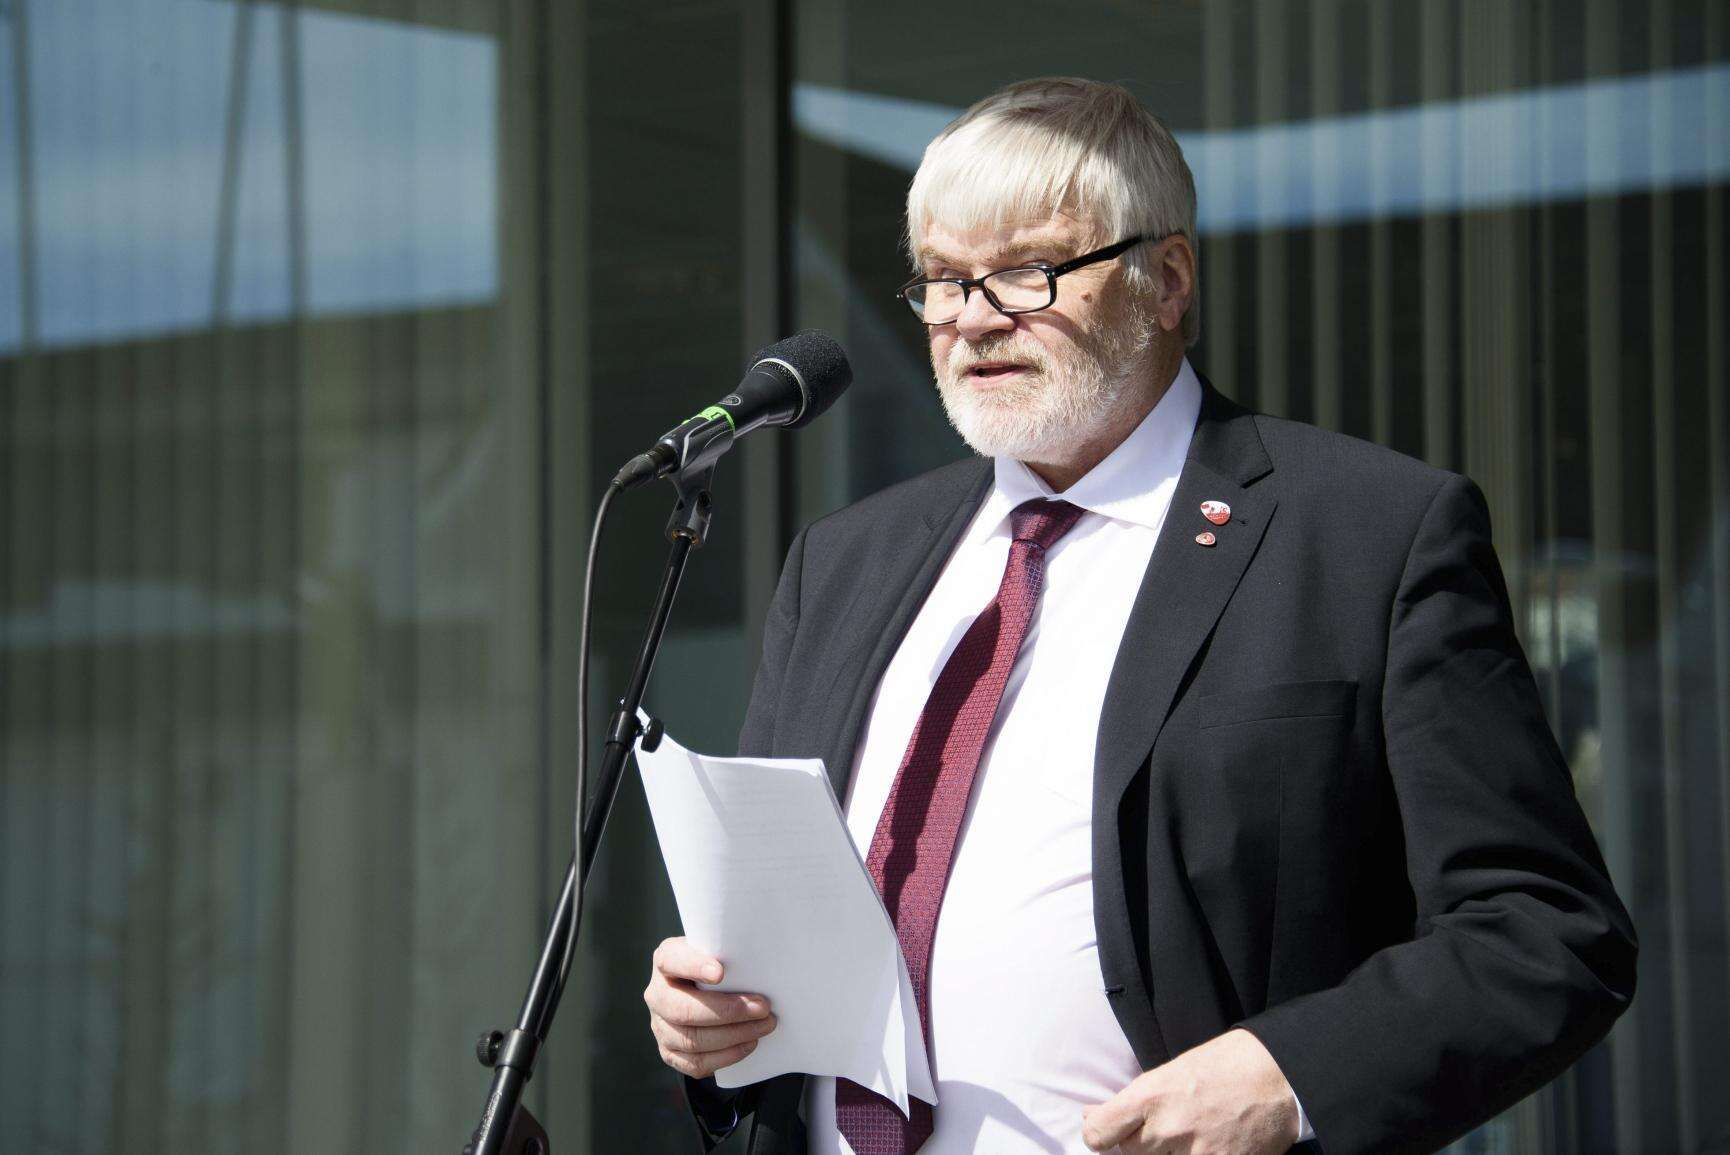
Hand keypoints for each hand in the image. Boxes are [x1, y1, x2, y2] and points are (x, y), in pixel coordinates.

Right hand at [644, 936, 777, 1077]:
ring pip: (691, 1040)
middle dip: (727, 1011)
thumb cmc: (715, 966)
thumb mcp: (715, 951)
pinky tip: (748, 1043)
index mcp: (666, 960)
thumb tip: (760, 968)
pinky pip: (695, 1063)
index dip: (694, 967)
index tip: (720, 973)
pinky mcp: (669, 1052)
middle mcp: (657, 994)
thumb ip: (727, 952)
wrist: (701, 992)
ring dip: (733, 1036)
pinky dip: (726, 1056)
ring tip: (763, 1026)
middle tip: (762, 1008)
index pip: (671, 961)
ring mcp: (660, 1026)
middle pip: (682, 1010)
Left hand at [1081, 1028, 1298, 1154]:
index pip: (1099, 1133)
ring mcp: (1195, 1154)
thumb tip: (1095, 1118)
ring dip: (1167, 1153)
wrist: (1278, 1077)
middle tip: (1160, 1126)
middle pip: (1128, 1152)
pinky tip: (1208, 1145)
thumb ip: (1135, 1099)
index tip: (1104, 1130)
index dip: (1097, 1133)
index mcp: (1151, 1096)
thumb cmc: (1225, 1066)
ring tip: (1188, 1133)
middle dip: (1139, 1142)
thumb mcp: (1172, 1070)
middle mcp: (1168, 1129)